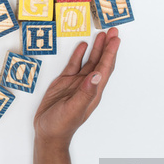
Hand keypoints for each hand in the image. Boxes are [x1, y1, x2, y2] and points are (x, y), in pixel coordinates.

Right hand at [33, 28, 120, 147]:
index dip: (111, 53)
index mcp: (93, 91)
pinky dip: (78, 54)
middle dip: (107, 46)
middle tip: (113, 31)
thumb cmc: (62, 125)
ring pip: (89, 61)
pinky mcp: (64, 82)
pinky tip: (82, 45)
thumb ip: (85, 92)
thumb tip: (97, 75)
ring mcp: (76, 83)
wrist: (48, 133)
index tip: (116, 39)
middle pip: (101, 62)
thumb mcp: (74, 109)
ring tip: (101, 34)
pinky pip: (74, 65)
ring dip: (96, 48)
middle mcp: (87, 84)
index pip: (105, 68)